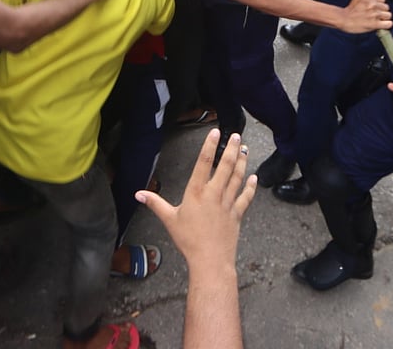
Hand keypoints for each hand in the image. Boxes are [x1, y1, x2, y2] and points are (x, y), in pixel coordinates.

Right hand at [135, 128, 255, 272]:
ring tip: (245, 149)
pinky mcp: (237, 214)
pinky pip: (246, 197)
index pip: (204, 163)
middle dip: (232, 149)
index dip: (210, 146)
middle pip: (225, 166)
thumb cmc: (188, 240)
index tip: (216, 132)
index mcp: (196, 192)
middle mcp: (214, 194)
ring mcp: (227, 203)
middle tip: (237, 135)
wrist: (210, 260)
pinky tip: (254, 177)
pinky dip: (250, 186)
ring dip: (242, 162)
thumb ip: (155, 204)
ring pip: (237, 178)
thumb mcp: (169, 220)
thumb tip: (138, 194)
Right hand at [335, 0, 392, 33]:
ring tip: (377, 21)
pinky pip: (388, 24)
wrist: (342, 20)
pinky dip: (386, 25)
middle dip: (381, 12)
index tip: (375, 9)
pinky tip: (382, 26)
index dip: (379, 5)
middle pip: (386, 7)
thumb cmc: (349, 10)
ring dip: (384, 19)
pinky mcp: (374, 23)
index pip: (383, 0)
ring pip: (388, 15)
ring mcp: (374, 13)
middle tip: (374, 16)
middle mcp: (372, 4)